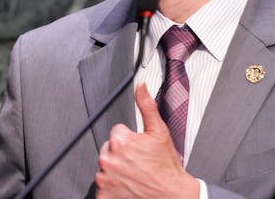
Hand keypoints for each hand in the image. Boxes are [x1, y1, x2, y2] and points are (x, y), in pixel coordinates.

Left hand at [94, 83, 199, 198]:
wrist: (171, 196)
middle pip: (109, 150)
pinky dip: (112, 187)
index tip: (140, 149)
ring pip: (106, 168)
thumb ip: (147, 106)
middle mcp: (108, 159)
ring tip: (134, 175)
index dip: (131, 140)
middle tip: (138, 163)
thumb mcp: (159, 132)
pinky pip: (103, 187)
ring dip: (116, 170)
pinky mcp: (103, 196)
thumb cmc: (166, 168)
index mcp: (120, 141)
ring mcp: (104, 179)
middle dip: (121, 154)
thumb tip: (140, 87)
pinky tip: (128, 186)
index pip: (117, 133)